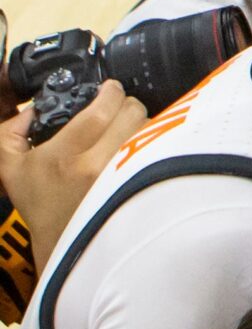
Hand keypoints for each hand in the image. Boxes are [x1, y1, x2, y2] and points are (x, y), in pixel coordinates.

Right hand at [0, 81, 145, 265]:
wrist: (64, 239)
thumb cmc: (40, 201)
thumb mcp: (10, 166)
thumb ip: (12, 130)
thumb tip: (32, 107)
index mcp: (65, 156)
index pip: (101, 111)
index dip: (110, 92)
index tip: (109, 88)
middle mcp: (99, 166)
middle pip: (133, 114)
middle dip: (126, 104)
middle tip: (119, 107)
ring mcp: (126, 177)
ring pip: (150, 129)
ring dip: (140, 122)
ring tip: (126, 128)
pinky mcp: (145, 186)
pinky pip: (159, 150)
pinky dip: (152, 141)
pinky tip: (138, 145)